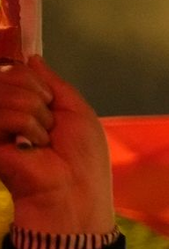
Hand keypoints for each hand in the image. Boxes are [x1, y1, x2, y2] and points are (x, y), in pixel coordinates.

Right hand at [0, 57, 113, 234]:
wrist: (73, 190)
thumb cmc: (81, 156)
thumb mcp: (77, 112)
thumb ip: (54, 83)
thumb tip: (33, 59)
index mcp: (24, 105)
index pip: (19, 71)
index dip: (39, 85)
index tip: (51, 106)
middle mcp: (5, 111)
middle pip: (12, 75)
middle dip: (40, 100)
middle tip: (49, 129)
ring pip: (9, 92)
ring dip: (36, 118)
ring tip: (41, 142)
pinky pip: (4, 112)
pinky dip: (26, 126)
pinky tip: (30, 148)